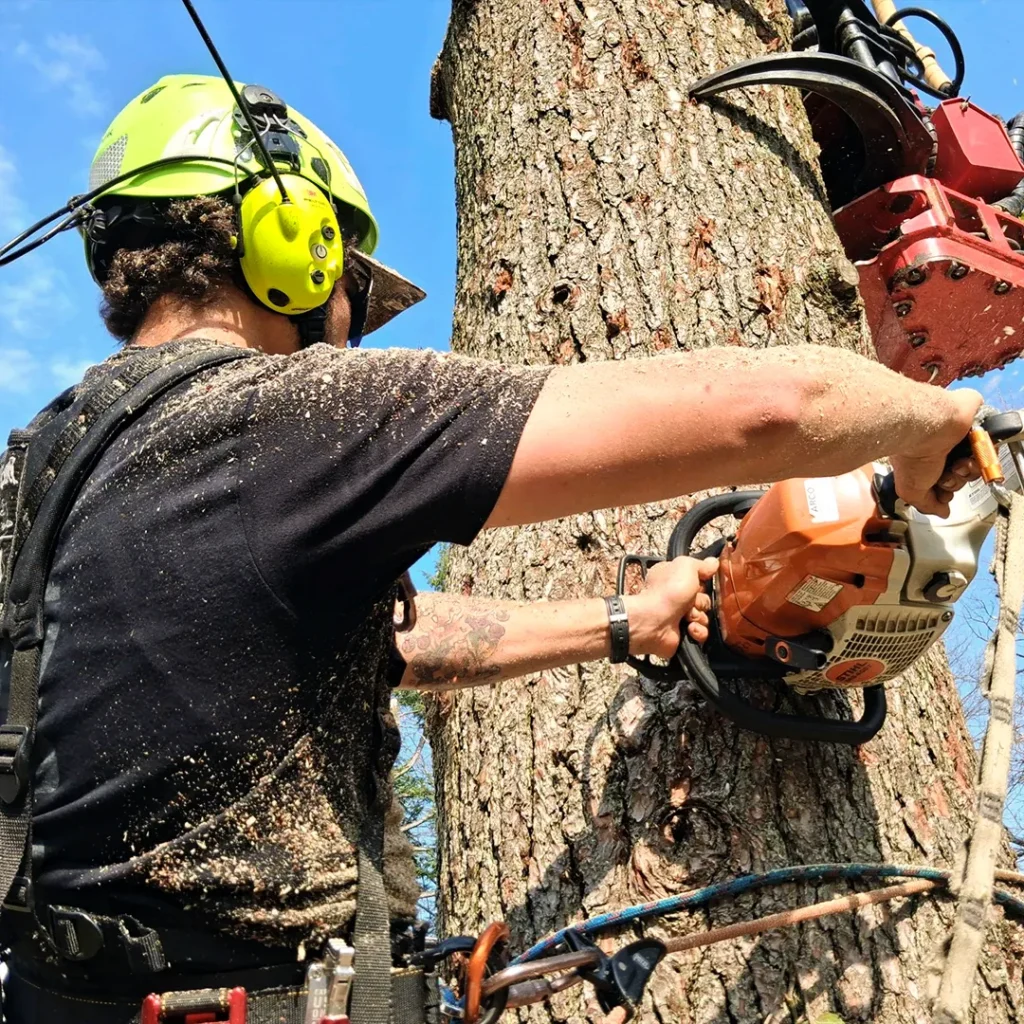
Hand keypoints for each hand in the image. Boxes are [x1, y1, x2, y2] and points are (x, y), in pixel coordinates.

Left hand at [625, 555, 718, 658]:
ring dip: (699, 616)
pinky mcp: (681, 632)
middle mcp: (675, 596)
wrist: (654, 621)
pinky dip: (697, 631)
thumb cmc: (666, 592)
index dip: (702, 582)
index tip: (700, 582)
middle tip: (691, 601)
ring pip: (704, 616)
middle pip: (704, 599)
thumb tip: (713, 563)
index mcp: (673, 577)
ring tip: (687, 616)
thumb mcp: (685, 566)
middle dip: (701, 602)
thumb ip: (701, 564)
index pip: (699, 579)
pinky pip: (701, 632)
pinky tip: (689, 628)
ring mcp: (678, 615)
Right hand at [890, 388, 981, 516]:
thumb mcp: (910, 491)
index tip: (939, 491)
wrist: (925, 429)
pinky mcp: (976, 426)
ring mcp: (957, 438)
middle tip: (945, 476)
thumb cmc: (910, 454)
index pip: (941, 481)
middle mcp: (940, 449)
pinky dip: (980, 457)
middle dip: (955, 481)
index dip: (944, 491)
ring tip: (955, 465)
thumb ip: (927, 505)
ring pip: (974, 464)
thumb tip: (941, 511)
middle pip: (959, 475)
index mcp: (922, 460)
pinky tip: (966, 456)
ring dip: (967, 471)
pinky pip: (988, 450)